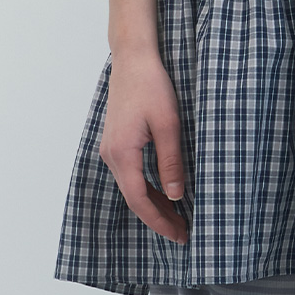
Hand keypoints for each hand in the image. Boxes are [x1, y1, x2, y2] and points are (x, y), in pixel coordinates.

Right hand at [100, 45, 188, 242]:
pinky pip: (131, 175)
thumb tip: (176, 196)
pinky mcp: (117, 143)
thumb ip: (171, 162)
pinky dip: (148, 188)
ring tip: (178, 217)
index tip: (180, 235)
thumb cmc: (151, 86)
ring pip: (132, 187)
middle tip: (183, 232)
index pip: (140, 200)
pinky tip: (165, 193)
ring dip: (154, 204)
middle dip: (158, 218)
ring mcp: (111, 149)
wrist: (133, 59)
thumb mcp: (169, 125)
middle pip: (134, 198)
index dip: (160, 221)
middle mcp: (111, 155)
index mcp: (122, 153)